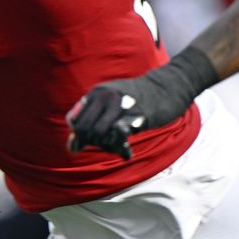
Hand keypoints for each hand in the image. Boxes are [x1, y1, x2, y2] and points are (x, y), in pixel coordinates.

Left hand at [67, 47, 218, 159]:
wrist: (167, 87)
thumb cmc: (137, 98)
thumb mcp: (111, 102)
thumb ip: (92, 119)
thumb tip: (72, 147)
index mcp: (96, 93)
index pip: (74, 121)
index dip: (80, 137)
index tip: (91, 143)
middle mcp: (104, 96)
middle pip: (85, 129)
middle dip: (92, 143)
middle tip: (107, 144)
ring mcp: (120, 105)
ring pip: (100, 133)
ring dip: (107, 146)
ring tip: (118, 146)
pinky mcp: (137, 115)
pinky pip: (120, 136)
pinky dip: (120, 149)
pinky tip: (127, 152)